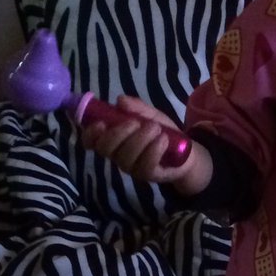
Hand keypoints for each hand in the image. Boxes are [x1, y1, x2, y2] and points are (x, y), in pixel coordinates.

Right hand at [81, 96, 209, 191]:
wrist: (185, 151)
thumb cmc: (160, 132)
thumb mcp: (150, 115)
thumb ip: (137, 108)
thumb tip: (121, 100)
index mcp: (113, 139)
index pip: (91, 141)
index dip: (90, 133)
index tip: (100, 123)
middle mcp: (118, 155)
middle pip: (105, 149)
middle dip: (118, 133)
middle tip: (136, 122)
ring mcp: (132, 167)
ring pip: (125, 157)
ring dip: (140, 140)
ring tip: (156, 128)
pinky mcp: (148, 175)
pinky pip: (145, 165)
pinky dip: (153, 150)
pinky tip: (163, 140)